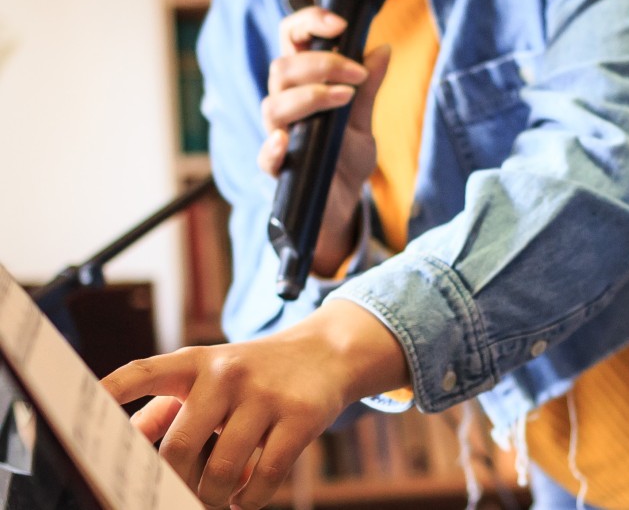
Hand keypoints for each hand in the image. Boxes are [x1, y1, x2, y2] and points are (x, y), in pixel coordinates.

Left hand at [102, 300, 409, 509]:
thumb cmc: (254, 374)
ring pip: (222, 471)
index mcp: (195, 362)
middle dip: (174, 487)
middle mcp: (227, 372)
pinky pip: (266, 477)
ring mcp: (266, 394)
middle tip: (178, 498)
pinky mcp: (301, 417)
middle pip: (179, 449)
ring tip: (218, 499)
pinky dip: (250, 500)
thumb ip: (166, 409)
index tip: (81, 413)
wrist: (327, 353)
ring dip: (214, 499)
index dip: (109, 393)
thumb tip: (126, 449)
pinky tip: (246, 498)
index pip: (141, 373)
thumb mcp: (211, 376)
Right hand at [258, 6, 390, 274]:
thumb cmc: (346, 158)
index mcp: (303, 84)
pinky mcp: (280, 170)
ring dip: (310, 95)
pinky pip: (265, 157)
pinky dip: (272, 147)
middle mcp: (284, 105)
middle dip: (321, 63)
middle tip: (358, 74)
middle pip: (281, 68)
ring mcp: (278, 136)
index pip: (291, 41)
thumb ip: (368, 88)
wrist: (344, 204)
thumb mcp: (364, 120)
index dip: (308, 23)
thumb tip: (383, 49)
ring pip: (273, 104)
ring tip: (345, 99)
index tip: (341, 24)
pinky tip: (287, 141)